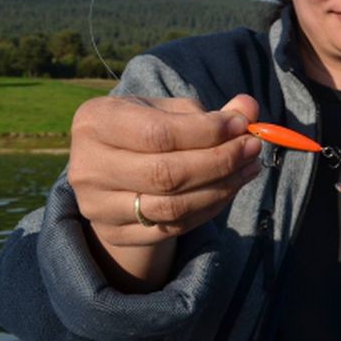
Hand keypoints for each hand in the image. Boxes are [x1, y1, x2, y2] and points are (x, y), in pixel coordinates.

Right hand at [67, 94, 260, 290]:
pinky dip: (210, 208)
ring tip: (250, 167)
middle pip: (165, 173)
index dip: (207, 132)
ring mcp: (97, 206)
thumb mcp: (170, 112)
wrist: (113, 175)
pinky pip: (174, 227)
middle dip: (220, 161)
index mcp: (96, 121)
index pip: (158, 134)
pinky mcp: (114, 233)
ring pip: (172, 206)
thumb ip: (209, 112)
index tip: (242, 126)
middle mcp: (88, 166)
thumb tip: (249, 107)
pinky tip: (230, 188)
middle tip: (253, 148)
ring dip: (222, 187)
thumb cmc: (146, 132)